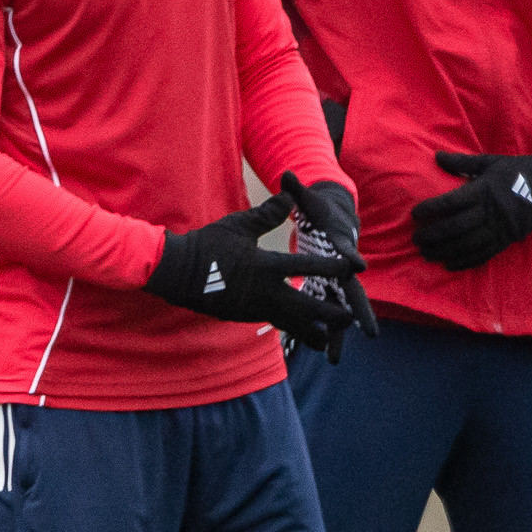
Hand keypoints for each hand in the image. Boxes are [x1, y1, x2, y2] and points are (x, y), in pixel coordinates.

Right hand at [145, 187, 364, 352]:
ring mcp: (256, 308)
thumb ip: (268, 214)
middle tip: (350, 316)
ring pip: (292, 324)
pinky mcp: (246, 316)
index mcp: (267, 266)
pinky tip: (302, 333)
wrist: (178, 273)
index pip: (309, 266)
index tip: (354, 268)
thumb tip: (289, 195)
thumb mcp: (239, 225)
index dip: (334, 267)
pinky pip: (275, 325)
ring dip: (314, 330)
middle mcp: (266, 292)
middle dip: (331, 313)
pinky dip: (292, 330)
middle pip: (308, 307)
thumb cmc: (208, 245)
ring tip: (331, 335)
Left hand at [275, 173, 376, 361]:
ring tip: (333, 359)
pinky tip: (318, 354)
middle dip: (361, 313)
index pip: (346, 251)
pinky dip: (323, 333)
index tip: (358, 267)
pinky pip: (327, 315)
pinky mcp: (328, 291)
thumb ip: (297, 191)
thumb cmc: (321, 211)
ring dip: (338, 335)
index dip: (351, 258)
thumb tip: (287, 173)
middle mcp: (343, 268)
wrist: (333, 220)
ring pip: (341, 311)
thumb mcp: (310, 201)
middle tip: (371, 333)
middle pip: (353, 292)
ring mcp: (337, 283)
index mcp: (339, 244)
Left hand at [409, 151, 531, 271]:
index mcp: (484, 190)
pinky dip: (466, 262)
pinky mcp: (507, 240)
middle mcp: (490, 211)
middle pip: (457, 227)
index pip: (452, 202)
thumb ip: (462, 162)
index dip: (432, 209)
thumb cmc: (514, 171)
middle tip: (416, 239)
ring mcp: (499, 228)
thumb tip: (436, 155)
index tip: (415, 214)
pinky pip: (484, 254)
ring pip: (468, 244)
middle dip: (434, 235)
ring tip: (427, 254)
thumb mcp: (489, 162)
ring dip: (445, 251)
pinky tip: (449, 265)